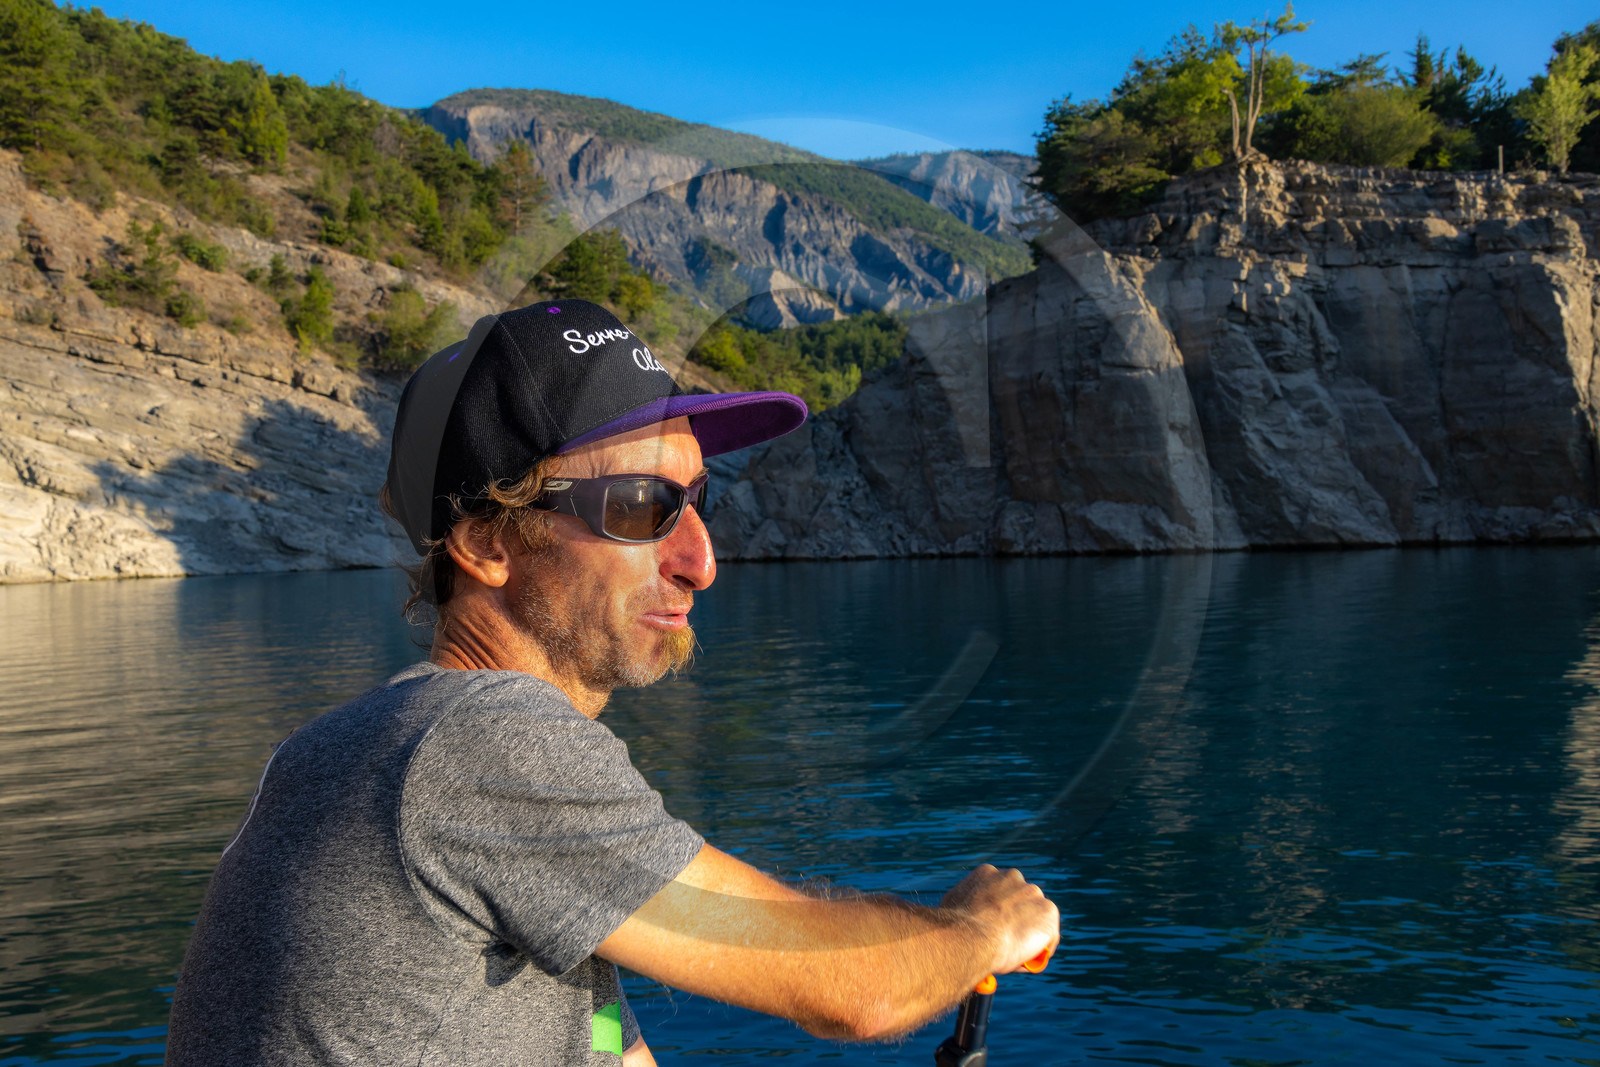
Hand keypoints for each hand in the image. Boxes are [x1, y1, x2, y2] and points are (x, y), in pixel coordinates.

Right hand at [939, 864, 1059, 974]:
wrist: (972, 937)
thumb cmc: (954, 928)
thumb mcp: (953, 908)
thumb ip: (965, 907)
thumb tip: (962, 919)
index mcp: (988, 873)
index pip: (1000, 890)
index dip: (999, 911)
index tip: (995, 927)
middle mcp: (1012, 877)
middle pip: (1020, 900)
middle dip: (1017, 919)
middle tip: (1008, 943)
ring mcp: (1032, 892)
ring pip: (1036, 916)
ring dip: (1030, 933)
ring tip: (1016, 955)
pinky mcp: (1048, 911)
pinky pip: (1049, 934)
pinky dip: (1042, 948)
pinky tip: (1029, 959)